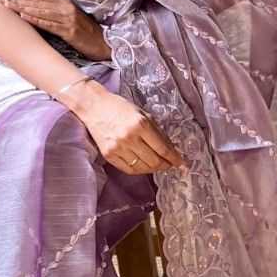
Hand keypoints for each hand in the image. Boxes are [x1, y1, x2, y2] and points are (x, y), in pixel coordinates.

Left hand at [0, 0, 109, 60]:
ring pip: (42, 11)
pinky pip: (50, 24)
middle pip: (38, 2)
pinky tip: (24, 17)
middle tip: (2, 1)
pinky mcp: (69, 32)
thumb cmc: (86, 33)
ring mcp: (68, 20)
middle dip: (19, 1)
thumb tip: (36, 12)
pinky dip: (36, 20)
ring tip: (8, 7)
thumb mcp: (71, 19)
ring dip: (23, 8)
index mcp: (66, 3)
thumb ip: (56, 13)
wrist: (104, 44)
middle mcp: (66, 8)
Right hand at [72, 87, 187, 175]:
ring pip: (142, 168)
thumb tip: (171, 150)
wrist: (94, 107)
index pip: (163, 149)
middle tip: (170, 164)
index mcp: (141, 125)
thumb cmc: (120, 108)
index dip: (175, 159)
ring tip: (157, 165)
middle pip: (154, 161)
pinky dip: (139, 170)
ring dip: (153, 169)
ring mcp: (118, 148)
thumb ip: (157, 132)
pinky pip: (128, 169)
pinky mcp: (108, 155)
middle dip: (165, 165)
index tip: (182, 165)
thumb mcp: (143, 114)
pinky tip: (144, 166)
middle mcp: (129, 138)